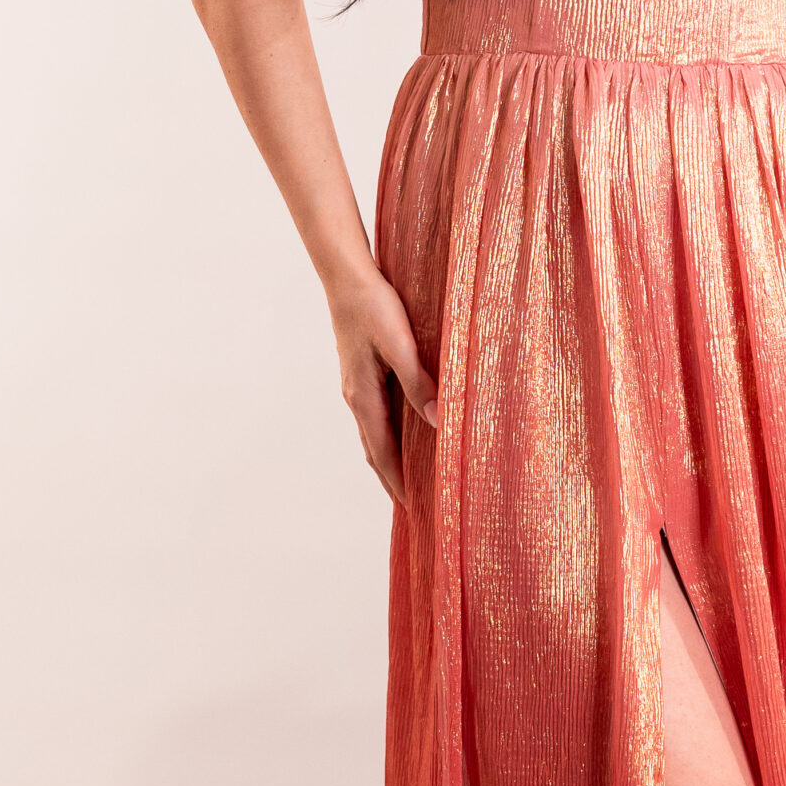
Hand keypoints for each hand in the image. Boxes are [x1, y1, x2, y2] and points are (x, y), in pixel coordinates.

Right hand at [331, 267, 439, 505]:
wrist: (347, 277)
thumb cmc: (373, 306)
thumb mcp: (400, 345)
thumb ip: (419, 383)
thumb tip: (439, 421)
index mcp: (363, 397)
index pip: (381, 452)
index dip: (396, 481)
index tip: (411, 508)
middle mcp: (356, 396)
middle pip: (374, 449)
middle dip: (391, 478)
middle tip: (412, 505)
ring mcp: (356, 385)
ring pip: (373, 433)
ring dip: (388, 458)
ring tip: (408, 477)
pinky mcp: (361, 372)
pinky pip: (375, 415)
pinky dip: (387, 435)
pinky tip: (403, 432)